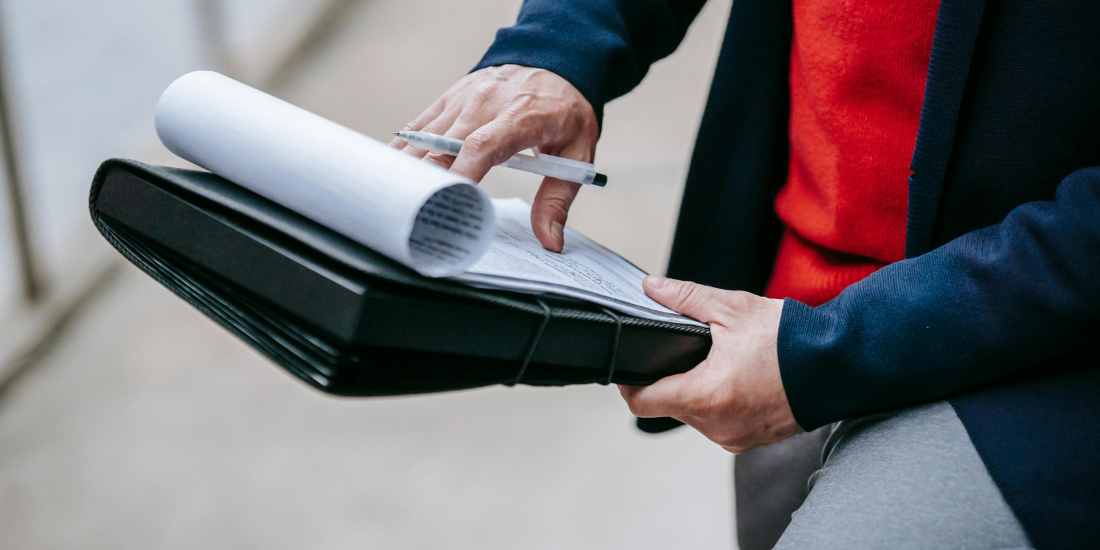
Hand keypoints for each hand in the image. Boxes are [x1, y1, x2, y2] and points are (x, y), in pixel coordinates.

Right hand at [391, 65, 598, 251]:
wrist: (555, 60)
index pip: (483, 145)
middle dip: (428, 184)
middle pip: (444, 148)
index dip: (462, 175)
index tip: (450, 204)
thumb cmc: (565, 109)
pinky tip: (394, 174)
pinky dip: (404, 151)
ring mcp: (462, 99)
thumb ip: (558, 198)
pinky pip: (418, 127)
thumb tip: (550, 240)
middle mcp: (486, 103)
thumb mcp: (579, 152)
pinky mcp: (448, 99)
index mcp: (522, 116)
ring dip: (409, 171)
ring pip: (424, 139)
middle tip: (417, 219)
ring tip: (398, 204)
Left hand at [619, 276, 802, 453]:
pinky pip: (718, 424)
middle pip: (668, 405)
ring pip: (694, 415)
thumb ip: (684, 298)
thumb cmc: (790, 340)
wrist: (840, 365)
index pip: (642, 401)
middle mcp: (716, 426)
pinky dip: (719, 402)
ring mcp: (733, 437)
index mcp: (705, 396)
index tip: (634, 362)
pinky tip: (735, 379)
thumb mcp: (732, 309)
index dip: (630, 380)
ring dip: (697, 390)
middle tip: (686, 350)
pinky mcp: (750, 441)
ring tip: (718, 362)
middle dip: (672, 377)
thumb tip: (651, 288)